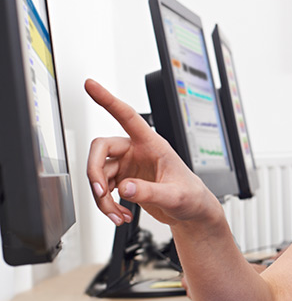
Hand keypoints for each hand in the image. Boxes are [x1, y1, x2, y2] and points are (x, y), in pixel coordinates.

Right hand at [84, 79, 219, 228]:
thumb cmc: (191, 196)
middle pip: (100, 149)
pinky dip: (106, 204)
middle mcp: (136, 151)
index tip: (90, 85)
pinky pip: (103, 189)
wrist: (192, 212)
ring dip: (102, 198)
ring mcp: (128, 166)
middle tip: (100, 192)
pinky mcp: (124, 180)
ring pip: (99, 174)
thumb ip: (150, 192)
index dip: (108, 100)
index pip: (127, 116)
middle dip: (95, 172)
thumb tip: (125, 188)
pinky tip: (120, 215)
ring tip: (117, 215)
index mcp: (152, 144)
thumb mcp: (175, 196)